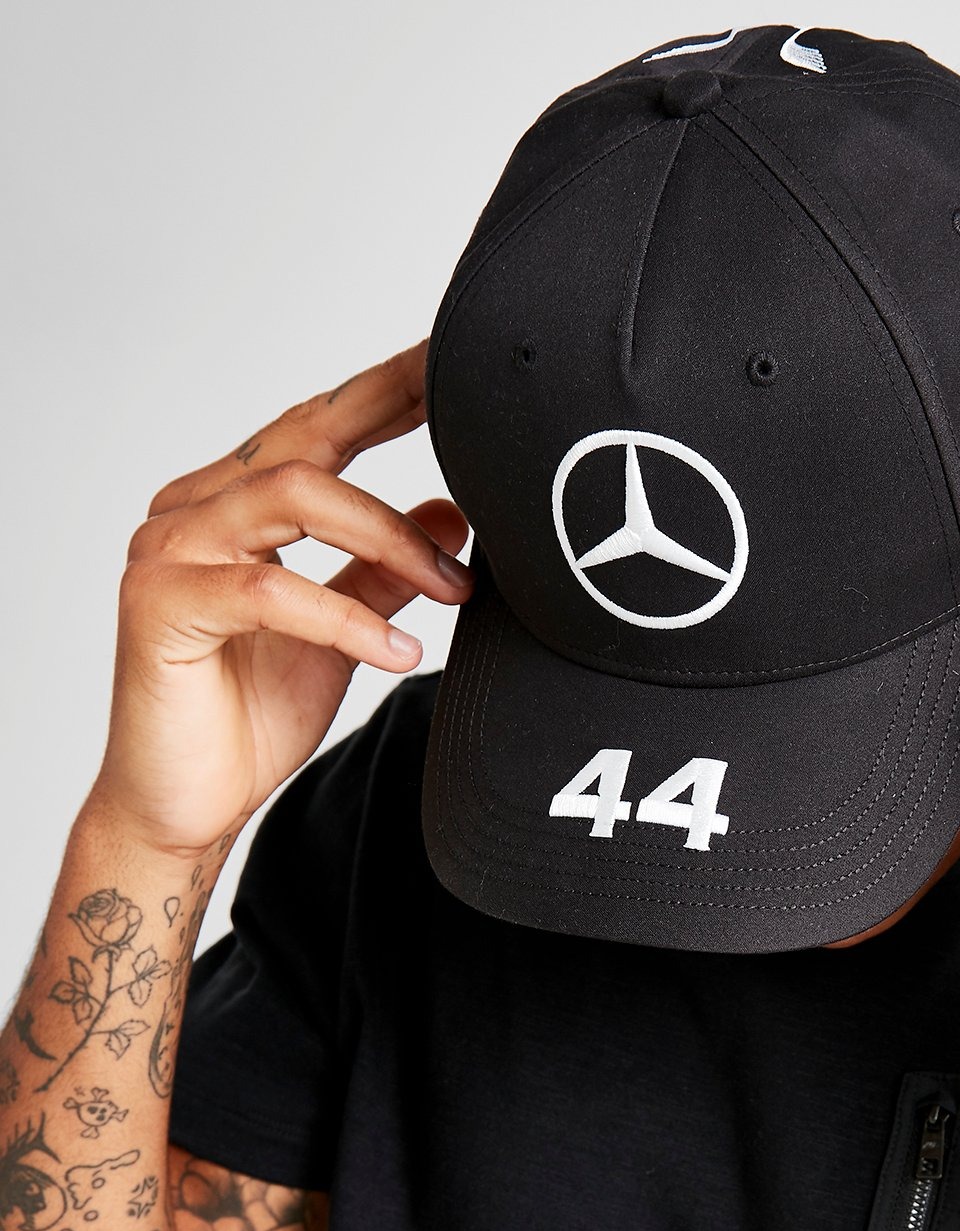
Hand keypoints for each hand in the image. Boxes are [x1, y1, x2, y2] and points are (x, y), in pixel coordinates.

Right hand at [91, 343, 471, 857]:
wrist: (184, 806)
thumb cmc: (246, 718)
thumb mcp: (343, 634)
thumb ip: (385, 573)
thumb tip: (454, 515)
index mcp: (232, 504)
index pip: (316, 426)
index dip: (387, 392)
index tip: (455, 372)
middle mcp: (193, 510)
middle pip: (306, 436)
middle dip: (395, 413)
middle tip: (473, 419)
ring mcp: (170, 551)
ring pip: (294, 496)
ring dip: (391, 538)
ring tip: (454, 589)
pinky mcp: (163, 605)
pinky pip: (272, 590)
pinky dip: (348, 620)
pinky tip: (400, 653)